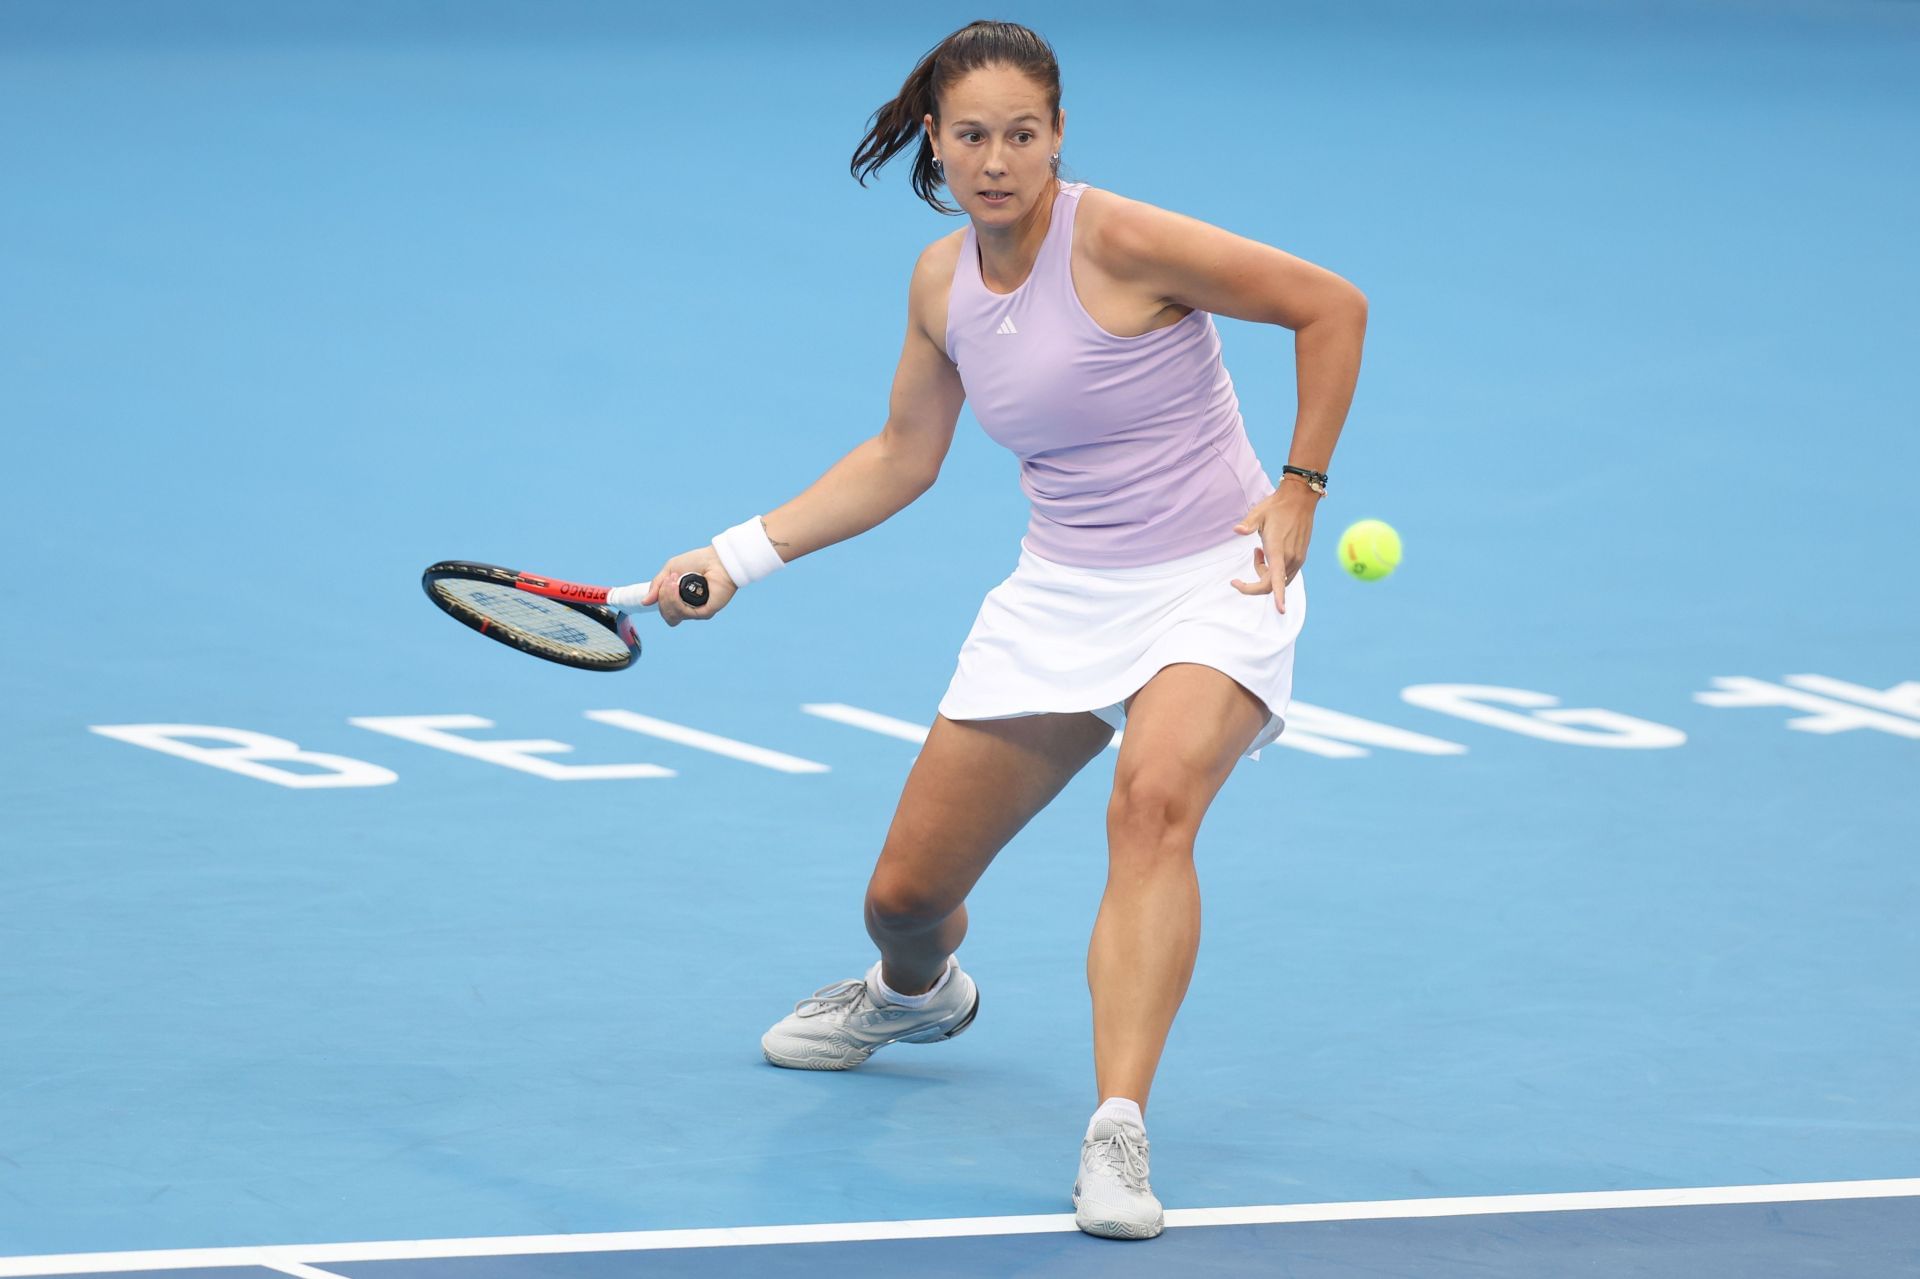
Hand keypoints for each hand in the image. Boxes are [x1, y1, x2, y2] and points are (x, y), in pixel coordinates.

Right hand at [641, 547, 737, 626]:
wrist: (716, 559)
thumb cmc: (698, 562)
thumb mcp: (670, 570)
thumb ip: (657, 586)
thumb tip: (644, 602)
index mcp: (682, 601)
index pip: (666, 612)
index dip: (661, 599)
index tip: (665, 581)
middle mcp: (690, 609)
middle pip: (668, 615)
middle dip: (663, 597)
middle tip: (670, 580)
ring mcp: (697, 611)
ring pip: (673, 615)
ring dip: (668, 597)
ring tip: (674, 580)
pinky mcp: (705, 612)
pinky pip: (684, 613)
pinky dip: (676, 600)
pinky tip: (677, 586)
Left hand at [1230, 483, 1317, 612]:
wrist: (1300, 499)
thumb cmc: (1276, 506)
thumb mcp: (1259, 513)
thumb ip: (1248, 524)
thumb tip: (1237, 530)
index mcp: (1278, 550)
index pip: (1277, 580)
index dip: (1278, 597)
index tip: (1280, 610)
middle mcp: (1290, 558)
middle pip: (1271, 585)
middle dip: (1254, 583)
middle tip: (1245, 567)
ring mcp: (1297, 559)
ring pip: (1278, 581)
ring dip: (1264, 573)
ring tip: (1258, 551)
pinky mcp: (1300, 557)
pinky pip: (1285, 573)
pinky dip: (1274, 569)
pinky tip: (1268, 550)